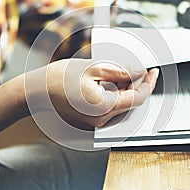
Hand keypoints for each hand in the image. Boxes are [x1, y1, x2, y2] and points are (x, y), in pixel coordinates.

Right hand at [27, 59, 158, 128]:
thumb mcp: (94, 68)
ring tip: (115, 72)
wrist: (37, 92)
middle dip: (135, 84)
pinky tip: (107, 81)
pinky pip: (110, 107)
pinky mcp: (91, 120)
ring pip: (120, 104)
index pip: (138, 98)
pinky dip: (114, 94)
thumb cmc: (59, 79)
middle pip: (130, 102)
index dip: (149, 83)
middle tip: (133, 67)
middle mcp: (102, 119)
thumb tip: (139, 72)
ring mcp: (96, 122)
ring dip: (124, 88)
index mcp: (105, 107)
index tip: (153, 72)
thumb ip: (121, 71)